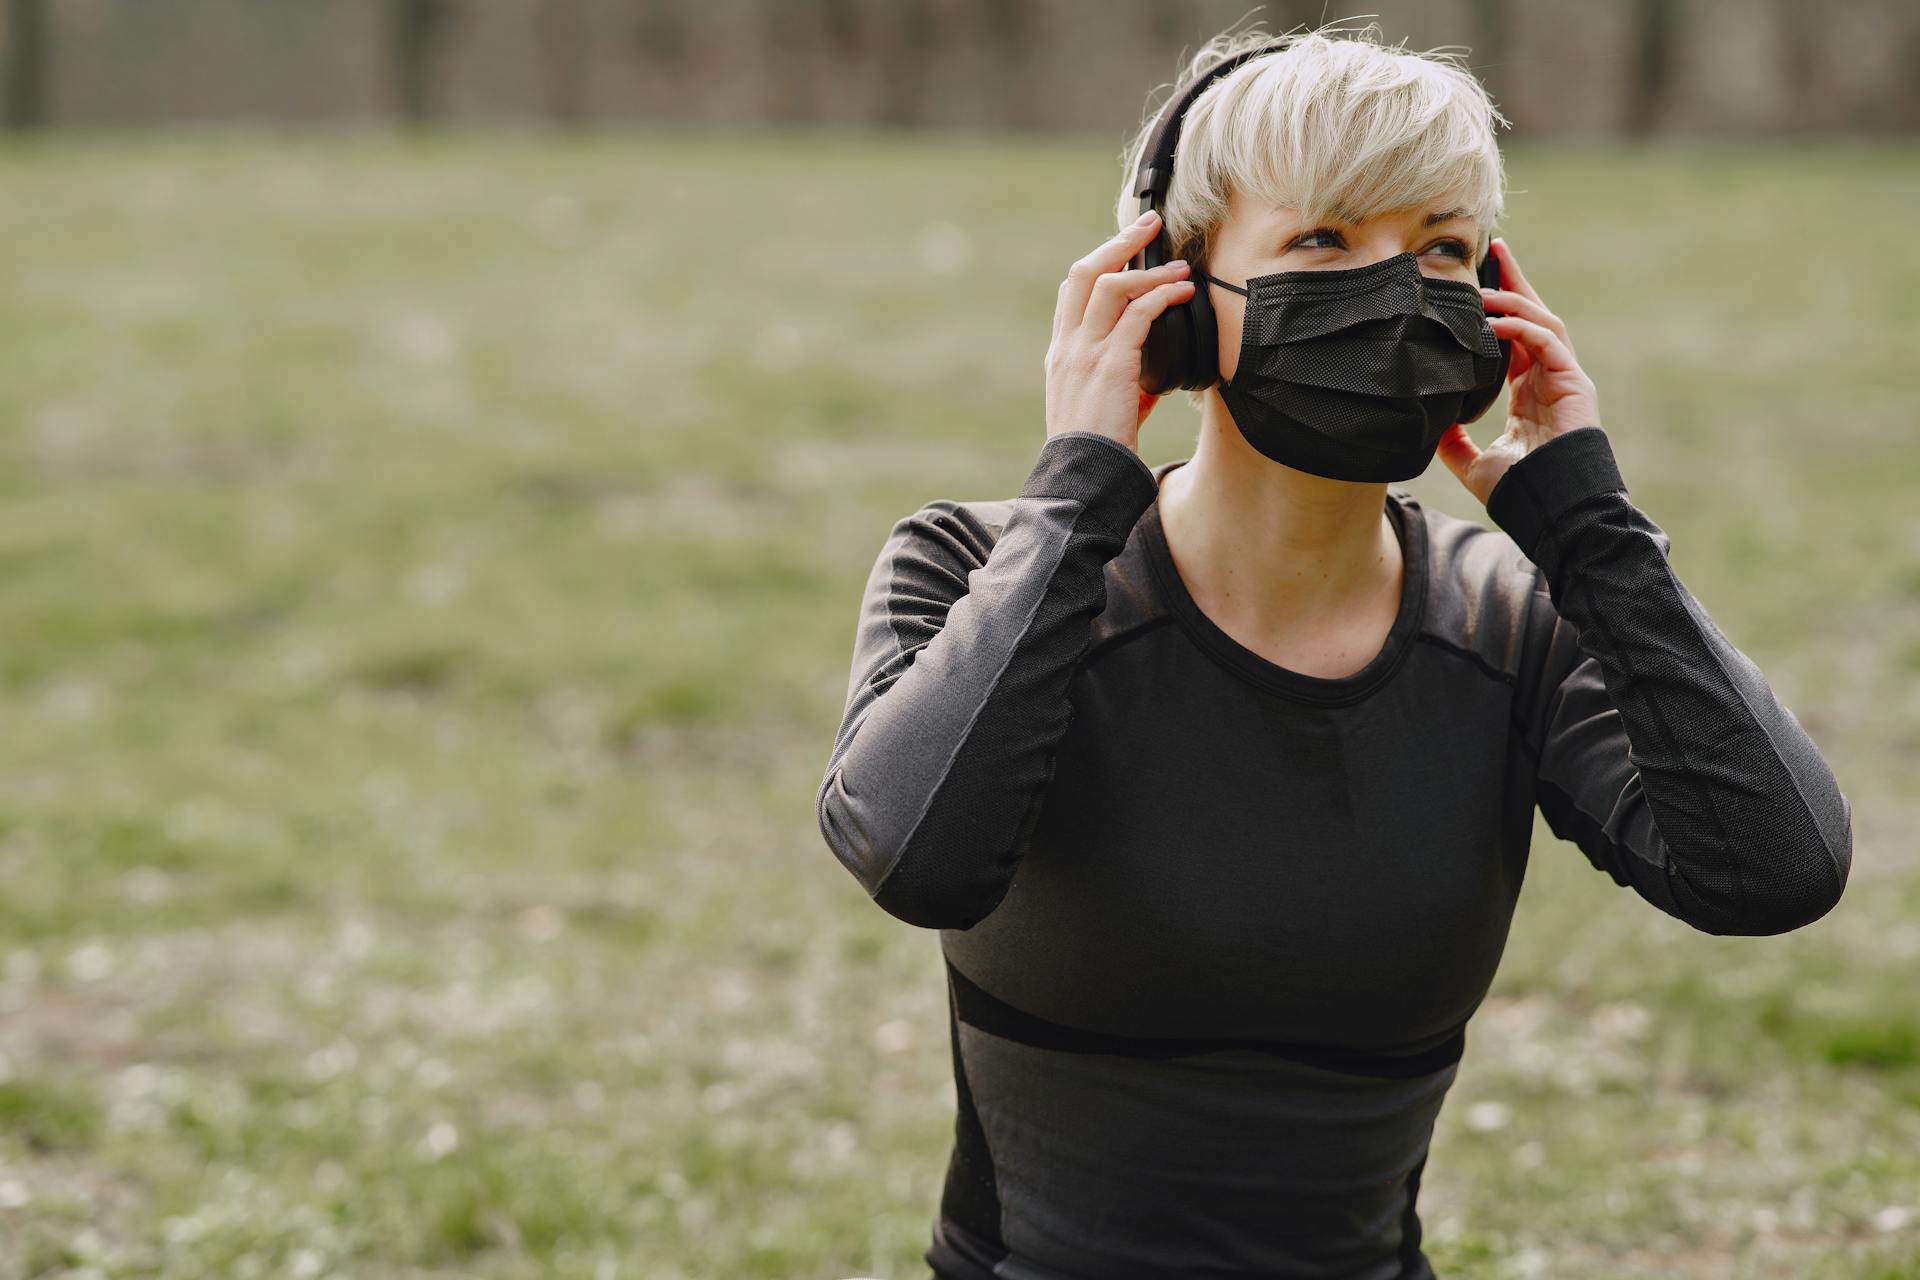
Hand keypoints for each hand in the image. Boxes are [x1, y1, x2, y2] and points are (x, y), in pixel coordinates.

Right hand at [1045, 208, 1194, 451]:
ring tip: (1180, 266)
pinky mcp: (1111, 365)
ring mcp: (1085, 353)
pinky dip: (1162, 296)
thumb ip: (1120, 384)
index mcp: (1061, 354)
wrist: (1082, 477)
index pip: (1073, 291)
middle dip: (1119, 243)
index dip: (1101, 262)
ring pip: (1112, 285)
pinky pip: (1138, 315)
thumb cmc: (1094, 451)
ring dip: (1149, 268)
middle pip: (1086, 273)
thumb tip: (1149, 379)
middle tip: (1149, 224)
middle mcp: (1068, 346)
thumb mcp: (1101, 408)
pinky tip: (1182, 293)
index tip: (1127, 249)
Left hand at [1435, 237, 1603, 506]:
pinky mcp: (1574, 383)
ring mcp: (1565, 378)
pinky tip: (1495, 320)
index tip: (1474, 284)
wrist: (1550, 510)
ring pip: (1543, 320)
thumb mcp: (1473, 463)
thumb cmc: (1520, 491)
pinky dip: (1522, 326)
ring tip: (1485, 281)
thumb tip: (1428, 424)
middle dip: (1514, 281)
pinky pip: (1548, 341)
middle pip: (1533, 315)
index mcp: (1529, 391)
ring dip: (1515, 297)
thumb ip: (1453, 442)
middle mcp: (1549, 378)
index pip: (1515, 337)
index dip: (1497, 309)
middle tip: (1493, 249)